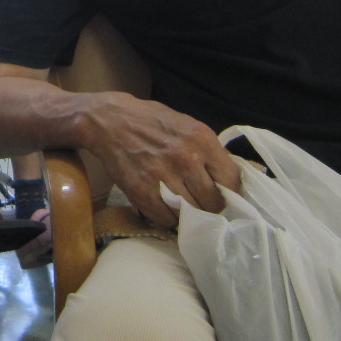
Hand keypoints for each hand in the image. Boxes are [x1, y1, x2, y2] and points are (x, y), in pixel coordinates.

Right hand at [79, 93, 243, 226]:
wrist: (109, 121)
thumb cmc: (152, 122)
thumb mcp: (188, 126)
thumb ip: (209, 151)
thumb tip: (230, 180)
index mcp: (202, 140)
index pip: (231, 181)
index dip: (229, 193)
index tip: (223, 196)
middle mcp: (186, 159)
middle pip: (212, 202)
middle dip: (209, 206)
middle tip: (201, 203)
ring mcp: (163, 177)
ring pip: (190, 213)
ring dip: (187, 213)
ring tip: (181, 205)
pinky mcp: (142, 192)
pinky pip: (166, 218)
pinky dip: (166, 216)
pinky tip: (163, 204)